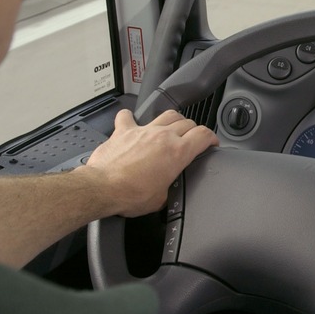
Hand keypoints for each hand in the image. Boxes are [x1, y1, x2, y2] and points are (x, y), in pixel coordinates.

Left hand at [81, 109, 217, 217]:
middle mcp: (163, 136)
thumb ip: (169, 187)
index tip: (211, 142)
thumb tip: (167, 187)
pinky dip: (131, 118)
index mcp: (178, 152)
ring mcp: (143, 131)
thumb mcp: (161, 198)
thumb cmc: (130, 194)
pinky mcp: (124, 131)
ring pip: (167, 114)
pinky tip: (131, 121)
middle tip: (192, 138)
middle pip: (187, 122)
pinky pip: (128, 116)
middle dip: (194, 130)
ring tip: (172, 126)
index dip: (211, 137)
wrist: (103, 188)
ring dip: (173, 120)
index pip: (203, 134)